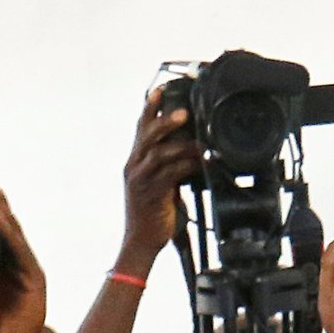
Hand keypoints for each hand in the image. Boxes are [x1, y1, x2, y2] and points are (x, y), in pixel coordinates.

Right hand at [119, 86, 199, 271]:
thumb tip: (191, 150)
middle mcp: (134, 167)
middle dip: (163, 120)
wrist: (141, 241)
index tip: (159, 90)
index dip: (149, 109)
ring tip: (197, 140)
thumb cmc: (153, 212)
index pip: (140, 129)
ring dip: (179, 144)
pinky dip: (185, 167)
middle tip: (183, 113)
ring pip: (157, 153)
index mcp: (135, 161)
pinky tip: (199, 164)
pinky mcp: (152, 194)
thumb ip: (169, 165)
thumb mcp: (159, 183)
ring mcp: (141, 180)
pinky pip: (169, 175)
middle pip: (146, 135)